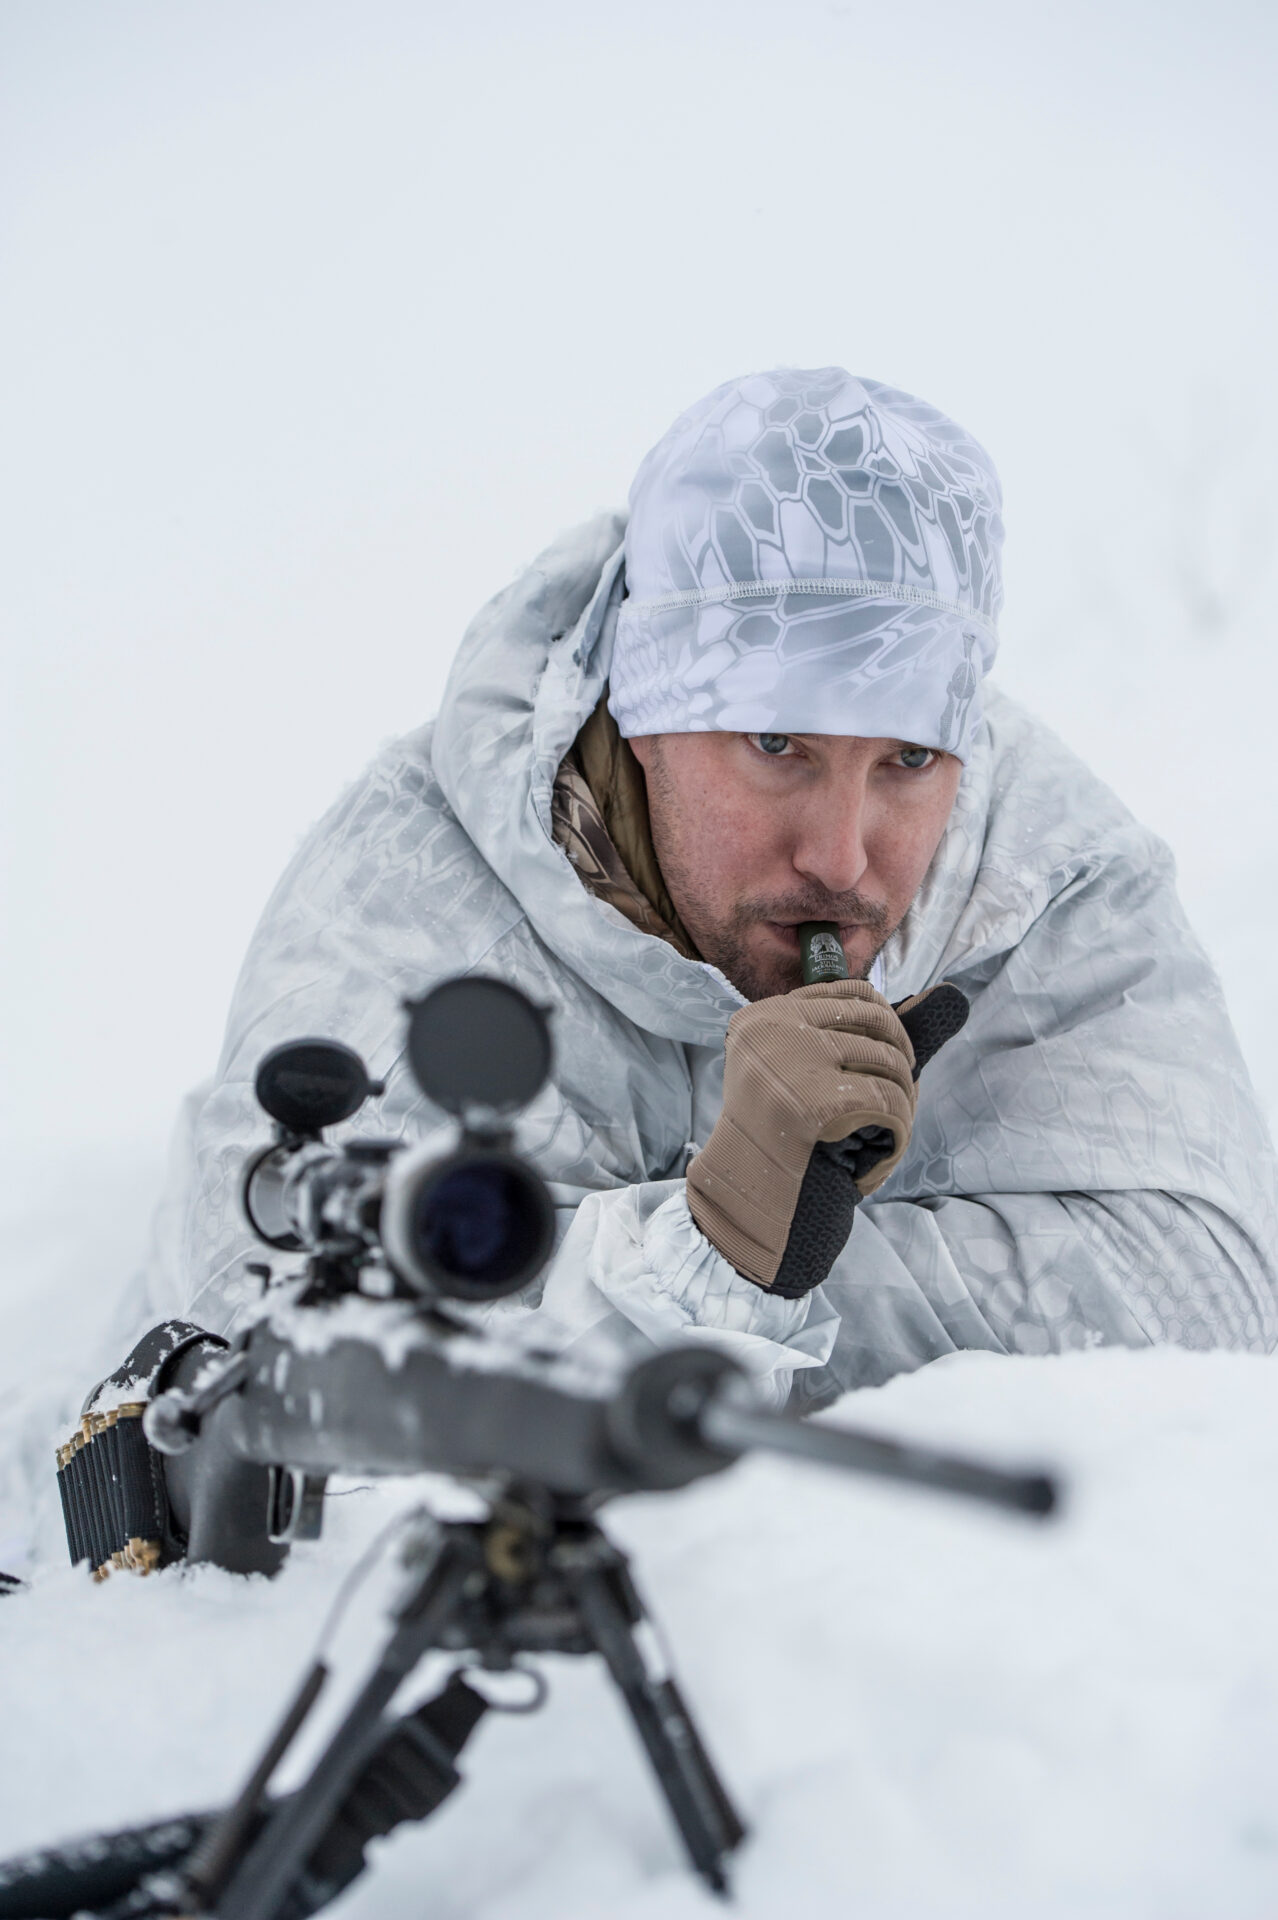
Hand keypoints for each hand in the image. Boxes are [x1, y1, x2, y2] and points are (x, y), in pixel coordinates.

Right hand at [687, 979, 967, 1294]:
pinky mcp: (815, 1098)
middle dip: (902, 1065)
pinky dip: (898, 1134)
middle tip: (894, 1103)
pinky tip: (872, 1157)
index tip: (887, 1064)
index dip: (887, 1026)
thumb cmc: (789, 1146)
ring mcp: (791, 1060)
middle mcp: (771, 1028)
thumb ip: (877, 1037)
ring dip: (903, 1104)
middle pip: (879, 1022)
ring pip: (892, 1062)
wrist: (751, 1210)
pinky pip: (893, 1103)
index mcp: (762, 1017)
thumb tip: (954, 998)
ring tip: (879, 1135)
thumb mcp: (818, 1076)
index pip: (851, 993)